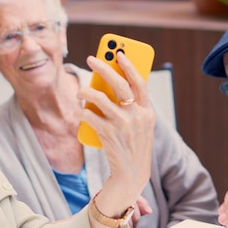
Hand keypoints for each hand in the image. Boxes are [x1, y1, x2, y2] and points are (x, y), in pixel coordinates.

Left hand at [77, 51, 154, 221]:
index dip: (129, 66)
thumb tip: (110, 84)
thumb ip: (131, 107)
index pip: (140, 82)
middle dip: (104, 68)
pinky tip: (79, 111)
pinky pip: (90, 116)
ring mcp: (123, 125)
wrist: (132, 174)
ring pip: (100, 98)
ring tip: (80, 91)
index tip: (118, 53)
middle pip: (119, 84)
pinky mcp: (108, 134)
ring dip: (86, 92)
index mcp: (147, 112)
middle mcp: (137, 116)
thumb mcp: (140, 125)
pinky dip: (82, 112)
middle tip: (91, 59)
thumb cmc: (133, 146)